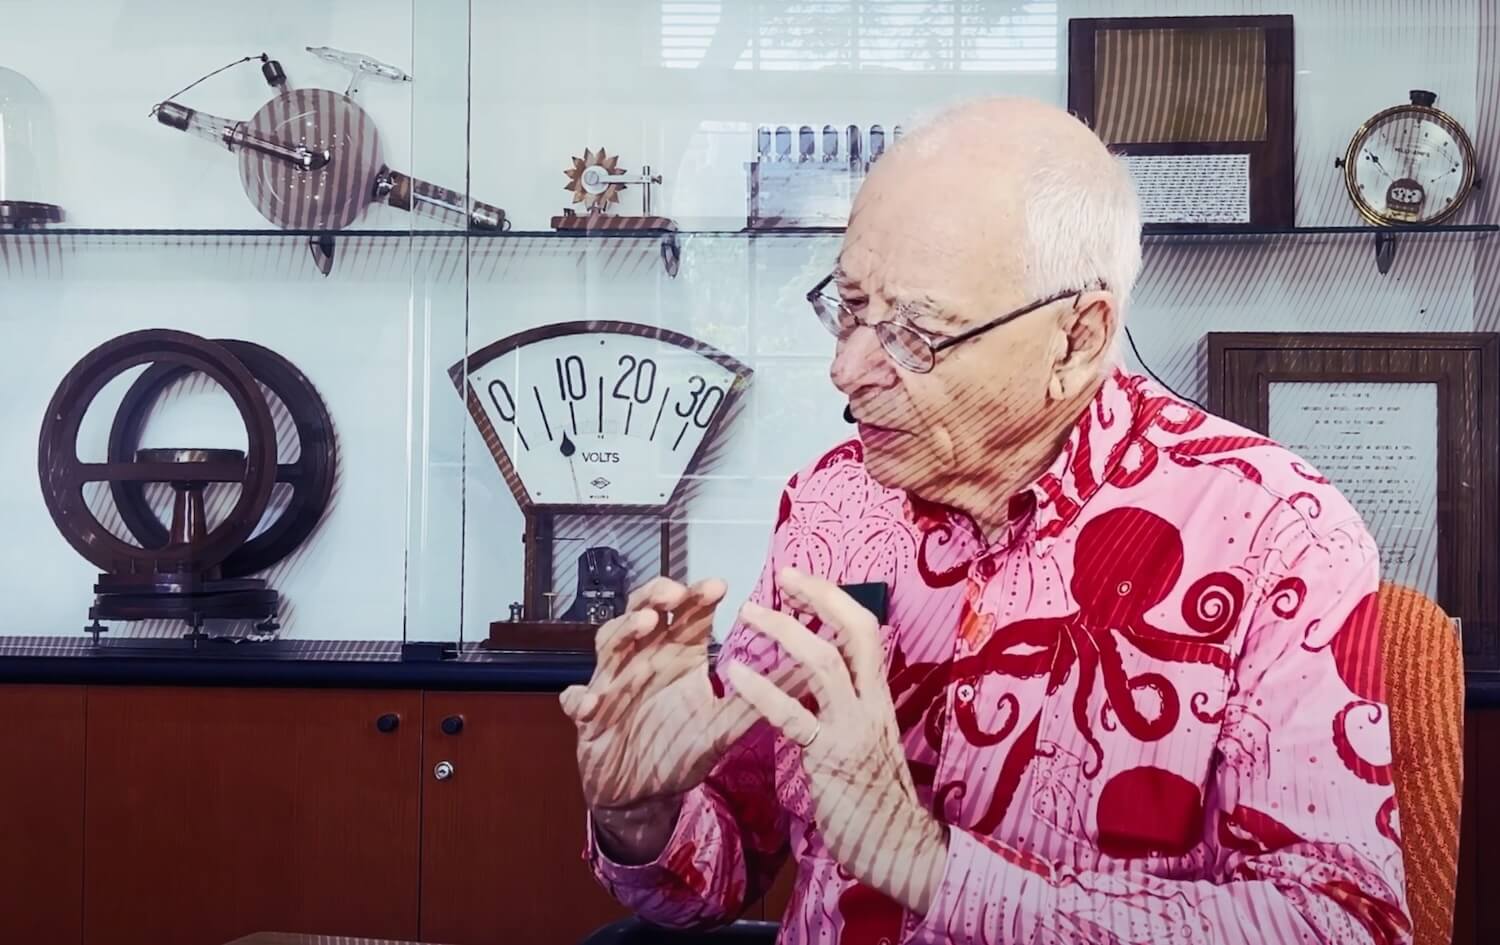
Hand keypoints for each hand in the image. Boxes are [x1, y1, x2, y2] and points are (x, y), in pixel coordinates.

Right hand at [562, 575, 810, 862]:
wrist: (640, 793)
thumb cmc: (678, 748)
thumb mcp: (724, 725)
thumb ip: (762, 698)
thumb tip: (809, 672)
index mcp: (677, 656)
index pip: (686, 614)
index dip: (697, 595)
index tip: (719, 586)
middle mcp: (643, 659)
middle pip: (642, 612)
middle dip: (654, 598)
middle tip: (673, 593)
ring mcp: (612, 682)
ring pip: (609, 644)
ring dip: (623, 631)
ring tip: (643, 625)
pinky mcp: (588, 716)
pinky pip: (578, 701)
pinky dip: (580, 698)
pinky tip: (588, 701)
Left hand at [724, 567, 948, 914]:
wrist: (901, 848)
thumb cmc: (877, 796)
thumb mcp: (869, 740)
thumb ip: (850, 707)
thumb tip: (824, 677)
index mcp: (878, 698)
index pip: (866, 632)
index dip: (836, 600)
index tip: (804, 579)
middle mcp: (871, 705)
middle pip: (856, 632)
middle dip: (820, 597)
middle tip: (783, 575)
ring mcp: (854, 730)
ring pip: (825, 664)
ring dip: (786, 632)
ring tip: (751, 613)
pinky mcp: (832, 758)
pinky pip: (795, 716)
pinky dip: (763, 690)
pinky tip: (736, 674)